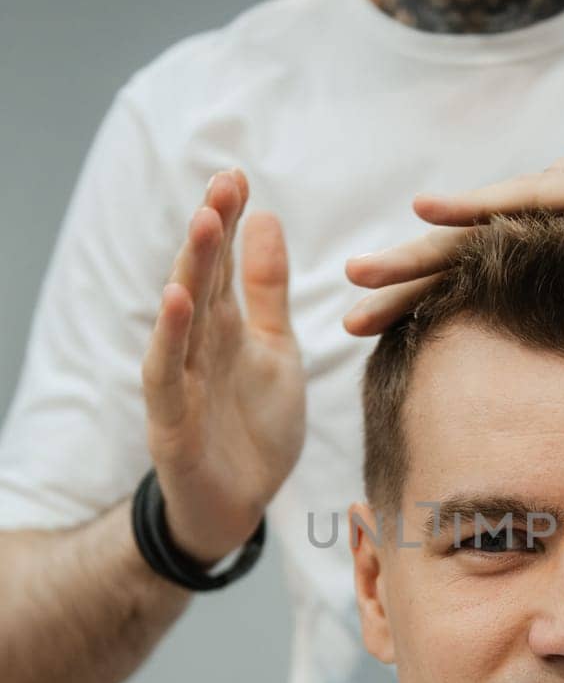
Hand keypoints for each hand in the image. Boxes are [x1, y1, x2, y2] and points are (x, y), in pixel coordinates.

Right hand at [141, 170, 306, 564]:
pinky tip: (178, 299)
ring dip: (190, 271)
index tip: (238, 176)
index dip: (228, 221)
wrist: (240, 506)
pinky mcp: (171, 422)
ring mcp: (181, 383)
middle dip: (210, 232)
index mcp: (225, 328)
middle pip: (200, 281)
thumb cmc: (255, 428)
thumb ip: (268, 290)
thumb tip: (267, 218)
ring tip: (204, 225)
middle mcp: (197, 347)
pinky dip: (171, 338)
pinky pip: (168, 374)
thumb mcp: (276, 350)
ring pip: (181, 319)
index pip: (223, 264)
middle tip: (223, 183)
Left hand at [342, 149, 563, 335]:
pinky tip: (434, 213)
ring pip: (484, 225)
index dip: (418, 308)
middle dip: (401, 283)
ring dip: (421, 249)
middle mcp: (553, 218)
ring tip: (366, 269)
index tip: (366, 340)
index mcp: (553, 255)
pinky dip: (483, 208)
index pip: (472, 282)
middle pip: (460, 254)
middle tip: (344, 311)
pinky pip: (536, 200)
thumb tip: (562, 400)